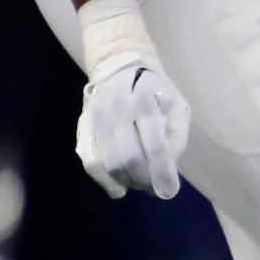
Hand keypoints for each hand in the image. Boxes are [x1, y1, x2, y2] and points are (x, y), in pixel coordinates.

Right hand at [76, 51, 190, 197]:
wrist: (119, 67)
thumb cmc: (156, 91)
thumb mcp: (177, 106)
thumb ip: (176, 136)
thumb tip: (168, 169)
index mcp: (145, 101)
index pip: (155, 145)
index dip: (162, 172)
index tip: (168, 192)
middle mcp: (116, 109)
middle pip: (129, 157)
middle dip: (143, 179)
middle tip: (154, 188)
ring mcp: (96, 118)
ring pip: (108, 162)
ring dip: (126, 181)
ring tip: (140, 185)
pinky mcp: (83, 126)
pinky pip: (89, 159)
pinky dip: (103, 180)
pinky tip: (117, 189)